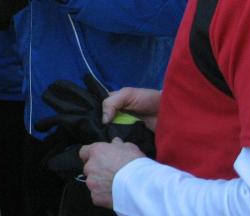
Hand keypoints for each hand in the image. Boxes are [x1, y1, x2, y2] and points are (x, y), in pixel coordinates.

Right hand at [35, 75, 156, 178]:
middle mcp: (117, 120)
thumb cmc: (150, 99)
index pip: (95, 113)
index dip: (86, 119)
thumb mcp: (128, 94)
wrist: (174, 112)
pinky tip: (110, 156)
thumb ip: (112, 102)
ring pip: (110, 139)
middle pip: (101, 128)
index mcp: (113, 107)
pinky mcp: (134, 142)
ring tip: (95, 152)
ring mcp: (125, 132)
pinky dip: (117, 152)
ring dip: (106, 144)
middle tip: (85, 143)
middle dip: (95, 135)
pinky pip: (122, 147)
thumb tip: (101, 120)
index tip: (75, 127)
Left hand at [79, 138, 143, 208]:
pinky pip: (97, 195)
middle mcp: (90, 166)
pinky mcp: (96, 196)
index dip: (91, 156)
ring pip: (93, 182)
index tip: (99, 159)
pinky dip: (103, 195)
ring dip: (100, 183)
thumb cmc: (134, 164)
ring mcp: (91, 182)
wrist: (138, 185)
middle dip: (97, 171)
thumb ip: (118, 144)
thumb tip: (115, 142)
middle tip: (111, 174)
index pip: (84, 152)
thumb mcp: (129, 148)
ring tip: (114, 185)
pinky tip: (114, 194)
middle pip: (89, 168)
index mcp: (96, 151)